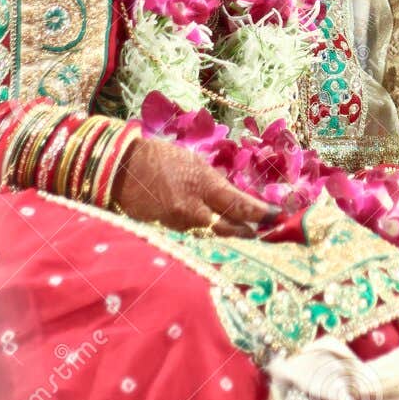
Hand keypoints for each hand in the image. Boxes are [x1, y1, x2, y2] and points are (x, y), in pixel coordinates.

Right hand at [111, 136, 275, 236]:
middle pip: (229, 229)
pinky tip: (219, 241)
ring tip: (249, 239)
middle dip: (250, 233)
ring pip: (213, 238)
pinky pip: (195, 239)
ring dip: (232, 239)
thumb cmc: (159, 158)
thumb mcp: (193, 163)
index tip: (277, 215)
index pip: (238, 204)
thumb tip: (233, 198)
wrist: (121, 170)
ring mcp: (178, 226)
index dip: (260, 213)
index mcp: (202, 185)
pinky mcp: (167, 235)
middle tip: (267, 234)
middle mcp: (192, 210)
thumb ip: (213, 183)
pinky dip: (209, 240)